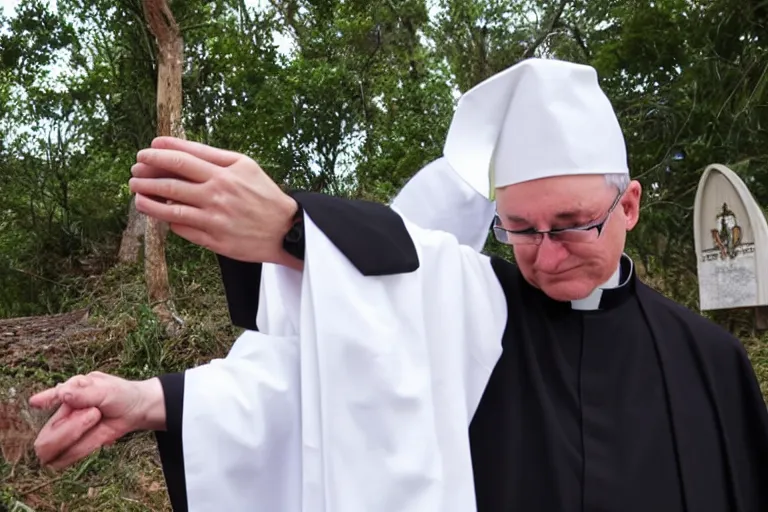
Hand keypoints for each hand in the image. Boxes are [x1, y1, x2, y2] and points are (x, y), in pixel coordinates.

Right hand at [29, 372, 164, 469]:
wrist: (137, 410)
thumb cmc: (122, 394)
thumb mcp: (107, 389)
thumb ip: (84, 393)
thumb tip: (61, 392)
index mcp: (71, 391)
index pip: (52, 397)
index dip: (44, 400)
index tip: (36, 403)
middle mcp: (65, 412)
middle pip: (49, 430)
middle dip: (69, 427)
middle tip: (95, 413)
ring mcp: (69, 430)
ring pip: (56, 446)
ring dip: (77, 435)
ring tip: (98, 419)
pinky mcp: (77, 445)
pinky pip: (70, 455)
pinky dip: (82, 449)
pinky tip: (100, 437)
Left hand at [129, 137, 300, 266]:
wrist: (286, 229)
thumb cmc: (264, 194)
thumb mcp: (244, 165)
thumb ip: (212, 155)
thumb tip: (175, 149)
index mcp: (225, 172)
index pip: (182, 158)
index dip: (158, 154)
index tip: (145, 152)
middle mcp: (218, 194)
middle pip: (170, 182)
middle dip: (146, 176)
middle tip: (133, 173)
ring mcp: (214, 219)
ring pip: (170, 209)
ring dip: (148, 200)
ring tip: (137, 195)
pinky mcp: (214, 240)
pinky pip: (183, 229)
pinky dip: (170, 221)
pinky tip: (162, 215)